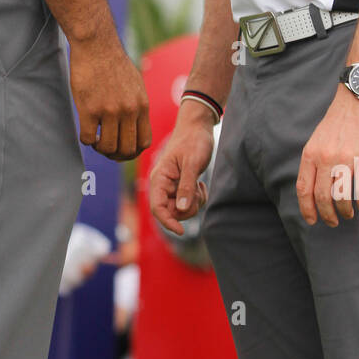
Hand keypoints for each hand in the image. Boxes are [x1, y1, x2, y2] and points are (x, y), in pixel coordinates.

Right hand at [69, 38, 151, 160]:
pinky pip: (88, 138)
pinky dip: (86, 140)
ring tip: (95, 139)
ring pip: (107, 147)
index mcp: (141, 105)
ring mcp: (109, 111)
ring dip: (99, 148)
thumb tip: (136, 124)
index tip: (123, 148)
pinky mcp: (89, 109)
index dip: (133, 151)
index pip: (144, 142)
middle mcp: (128, 111)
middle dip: (116, 155)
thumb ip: (137, 105)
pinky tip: (85, 130)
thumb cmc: (113, 62)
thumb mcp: (136, 84)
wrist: (96, 45)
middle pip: (127, 149)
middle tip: (106, 148)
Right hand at [148, 102, 216, 235]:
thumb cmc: (193, 141)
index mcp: (159, 178)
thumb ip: (186, 186)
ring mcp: (172, 185)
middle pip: (171, 211)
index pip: (157, 208)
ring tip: (200, 185)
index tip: (181, 231)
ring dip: (193, 203)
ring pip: (181, 208)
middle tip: (198, 192)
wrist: (198, 127)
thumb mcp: (192, 163)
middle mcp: (163, 184)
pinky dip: (197, 198)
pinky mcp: (182, 185)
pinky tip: (201, 184)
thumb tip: (182, 210)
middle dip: (187, 208)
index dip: (167, 222)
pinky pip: (188, 202)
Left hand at [296, 86, 358, 226]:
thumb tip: (314, 186)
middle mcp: (325, 158)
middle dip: (327, 215)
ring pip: (342, 197)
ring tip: (349, 214)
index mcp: (310, 154)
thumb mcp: (318, 139)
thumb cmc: (340, 121)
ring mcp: (345, 159)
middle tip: (333, 222)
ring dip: (346, 211)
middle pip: (322, 197)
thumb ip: (315, 160)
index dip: (307, 209)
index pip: (304, 189)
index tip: (312, 221)